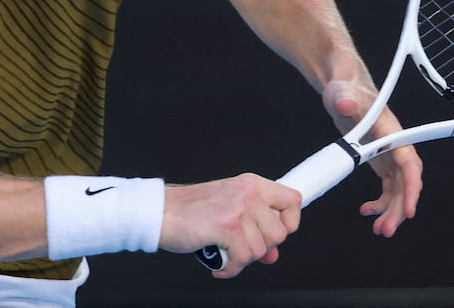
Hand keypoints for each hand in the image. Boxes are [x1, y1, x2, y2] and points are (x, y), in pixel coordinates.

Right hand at [160, 175, 301, 277]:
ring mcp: (238, 208)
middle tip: (241, 248)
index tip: (274, 234)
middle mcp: (248, 193)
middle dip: (261, 248)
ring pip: (260, 250)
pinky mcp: (225, 226)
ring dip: (242, 260)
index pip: (293, 200)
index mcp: (252, 184)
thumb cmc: (191, 211)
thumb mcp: (229, 211)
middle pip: (279, 233)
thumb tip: (271, 254)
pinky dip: (230, 269)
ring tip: (225, 254)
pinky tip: (219, 263)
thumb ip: (254, 228)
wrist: (161, 212)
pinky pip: (242, 259)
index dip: (289, 222)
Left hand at [323, 80, 423, 236]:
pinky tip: (367, 210)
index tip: (410, 209)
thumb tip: (344, 103)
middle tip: (386, 229)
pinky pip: (388, 188)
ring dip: (392, 211)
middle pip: (406, 182)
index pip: (408, 162)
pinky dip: (381, 203)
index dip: (411, 187)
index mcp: (391, 130)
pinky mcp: (379, 160)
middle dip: (400, 208)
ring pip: (398, 189)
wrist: (342, 89)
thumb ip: (344, 98)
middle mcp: (394, 144)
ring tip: (380, 229)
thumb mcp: (341, 93)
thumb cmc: (345, 89)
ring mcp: (388, 154)